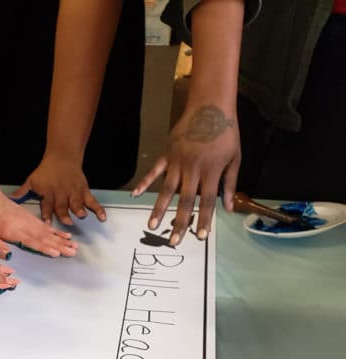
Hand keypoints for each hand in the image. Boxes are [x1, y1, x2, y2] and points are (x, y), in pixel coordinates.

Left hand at [0, 167, 76, 258]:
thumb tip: (8, 255)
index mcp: (13, 230)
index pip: (32, 241)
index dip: (44, 248)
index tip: (56, 253)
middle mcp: (24, 225)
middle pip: (45, 237)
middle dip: (60, 245)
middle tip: (72, 252)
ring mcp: (29, 221)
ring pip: (48, 231)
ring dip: (62, 239)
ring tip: (73, 246)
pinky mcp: (31, 218)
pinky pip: (46, 226)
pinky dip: (57, 231)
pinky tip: (65, 236)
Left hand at [13, 154, 105, 226]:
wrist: (62, 155)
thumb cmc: (46, 171)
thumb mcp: (32, 180)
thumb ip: (22, 192)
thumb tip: (9, 199)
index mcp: (48, 193)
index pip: (46, 205)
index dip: (46, 214)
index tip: (46, 224)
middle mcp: (61, 193)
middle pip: (62, 205)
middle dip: (64, 214)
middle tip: (67, 222)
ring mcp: (73, 192)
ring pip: (77, 202)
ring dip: (79, 209)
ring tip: (82, 216)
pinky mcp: (84, 190)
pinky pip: (92, 201)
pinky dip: (98, 209)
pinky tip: (102, 217)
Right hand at [133, 104, 240, 244]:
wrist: (210, 105)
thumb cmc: (226, 132)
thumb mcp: (235, 157)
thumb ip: (230, 183)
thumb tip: (227, 208)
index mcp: (211, 171)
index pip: (207, 201)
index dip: (203, 220)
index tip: (200, 236)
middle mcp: (193, 169)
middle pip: (185, 201)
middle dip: (179, 222)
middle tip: (173, 241)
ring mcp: (178, 161)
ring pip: (167, 190)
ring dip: (159, 209)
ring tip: (152, 226)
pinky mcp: (168, 153)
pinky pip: (155, 171)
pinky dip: (145, 182)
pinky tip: (137, 195)